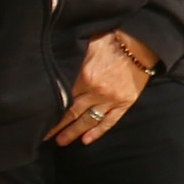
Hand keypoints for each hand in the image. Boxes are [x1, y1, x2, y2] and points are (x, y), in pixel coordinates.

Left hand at [47, 30, 150, 147]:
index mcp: (86, 77)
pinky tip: (87, 140)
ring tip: (62, 141)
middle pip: (73, 113)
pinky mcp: (126, 102)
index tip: (42, 120)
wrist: (142, 44)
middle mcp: (97, 92)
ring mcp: (112, 99)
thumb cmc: (113, 41)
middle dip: (59, 127)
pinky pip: (110, 120)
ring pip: (90, 120)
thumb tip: (59, 68)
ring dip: (74, 132)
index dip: (53, 111)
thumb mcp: (88, 47)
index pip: (65, 98)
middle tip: (47, 137)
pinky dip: (98, 131)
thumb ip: (76, 62)